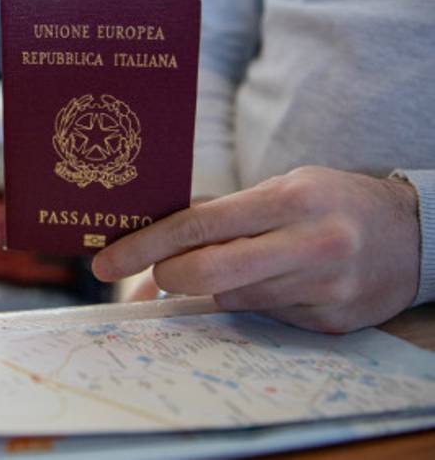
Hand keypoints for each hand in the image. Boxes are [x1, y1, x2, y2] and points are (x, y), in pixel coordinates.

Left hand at [92, 166, 420, 332]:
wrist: (411, 235)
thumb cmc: (330, 201)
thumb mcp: (281, 186)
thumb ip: (221, 210)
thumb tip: (154, 236)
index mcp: (290, 199)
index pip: (198, 224)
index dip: (144, 245)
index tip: (105, 262)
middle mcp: (310, 244)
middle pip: (208, 273)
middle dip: (167, 277)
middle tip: (158, 273)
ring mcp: (324, 289)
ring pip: (232, 298)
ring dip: (212, 287)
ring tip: (235, 262)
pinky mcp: (331, 323)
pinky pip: (263, 317)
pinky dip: (250, 300)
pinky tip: (272, 280)